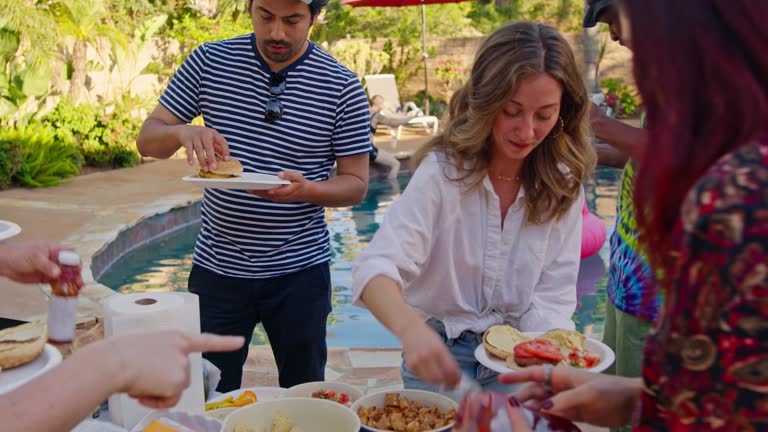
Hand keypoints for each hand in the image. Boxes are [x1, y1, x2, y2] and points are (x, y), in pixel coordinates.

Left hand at [0, 240, 80, 285]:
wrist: (5, 263)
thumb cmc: (19, 253)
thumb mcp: (35, 257)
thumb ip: (46, 265)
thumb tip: (57, 273)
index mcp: (55, 250)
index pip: (71, 255)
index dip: (75, 263)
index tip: (77, 271)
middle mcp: (56, 260)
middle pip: (70, 267)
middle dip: (76, 275)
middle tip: (78, 283)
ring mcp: (51, 269)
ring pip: (65, 276)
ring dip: (70, 283)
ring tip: (74, 289)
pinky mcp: (46, 278)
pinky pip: (57, 283)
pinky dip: (61, 288)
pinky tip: (64, 292)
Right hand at [108, 331, 243, 407]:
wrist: (112, 362)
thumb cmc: (119, 354)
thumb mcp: (146, 347)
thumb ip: (162, 357)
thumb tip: (162, 381)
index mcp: (176, 338)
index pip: (205, 340)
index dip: (224, 342)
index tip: (241, 341)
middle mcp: (184, 351)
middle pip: (182, 376)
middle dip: (164, 383)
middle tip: (141, 378)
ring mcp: (183, 366)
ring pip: (175, 390)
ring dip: (158, 393)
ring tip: (139, 383)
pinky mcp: (178, 382)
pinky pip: (170, 400)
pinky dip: (156, 401)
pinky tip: (141, 392)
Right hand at [176, 125, 228, 171]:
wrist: (184, 130)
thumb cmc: (201, 137)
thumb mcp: (210, 139)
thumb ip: (218, 147)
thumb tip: (226, 159)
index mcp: (213, 133)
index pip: (222, 141)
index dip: (225, 150)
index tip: (226, 160)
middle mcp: (205, 134)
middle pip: (209, 147)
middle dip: (211, 158)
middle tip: (214, 168)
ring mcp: (195, 137)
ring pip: (199, 150)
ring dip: (202, 160)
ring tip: (205, 169)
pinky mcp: (187, 140)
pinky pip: (189, 150)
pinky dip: (190, 157)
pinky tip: (192, 164)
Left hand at [248, 171, 310, 202]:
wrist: (303, 192)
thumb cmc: (299, 183)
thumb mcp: (298, 176)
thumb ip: (289, 175)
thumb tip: (279, 174)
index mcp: (288, 191)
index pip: (278, 192)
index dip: (271, 191)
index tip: (265, 189)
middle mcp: (281, 197)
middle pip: (267, 195)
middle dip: (257, 191)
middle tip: (247, 187)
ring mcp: (277, 198)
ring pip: (264, 196)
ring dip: (255, 192)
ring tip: (246, 187)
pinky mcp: (274, 198)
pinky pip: (264, 196)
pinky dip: (257, 192)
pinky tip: (251, 188)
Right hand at [400, 320, 460, 387]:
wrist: (410, 330)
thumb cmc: (428, 337)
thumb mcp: (441, 345)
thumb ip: (448, 360)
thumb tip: (455, 376)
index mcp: (438, 350)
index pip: (450, 370)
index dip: (455, 379)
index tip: (457, 382)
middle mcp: (427, 357)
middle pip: (439, 379)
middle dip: (446, 383)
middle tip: (450, 383)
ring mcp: (417, 362)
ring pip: (430, 381)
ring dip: (437, 382)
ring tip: (440, 377)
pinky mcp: (410, 366)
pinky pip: (422, 378)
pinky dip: (427, 378)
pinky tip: (429, 371)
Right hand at [500, 366, 640, 426]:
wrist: (633, 404)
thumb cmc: (611, 391)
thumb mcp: (588, 394)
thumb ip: (565, 401)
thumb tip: (542, 408)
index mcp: (563, 376)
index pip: (535, 374)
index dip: (517, 376)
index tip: (500, 380)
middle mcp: (561, 387)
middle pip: (535, 392)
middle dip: (520, 398)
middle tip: (504, 408)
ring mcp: (567, 401)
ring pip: (542, 405)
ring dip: (530, 411)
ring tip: (516, 420)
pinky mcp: (573, 414)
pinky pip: (552, 416)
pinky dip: (543, 420)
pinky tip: (535, 426)